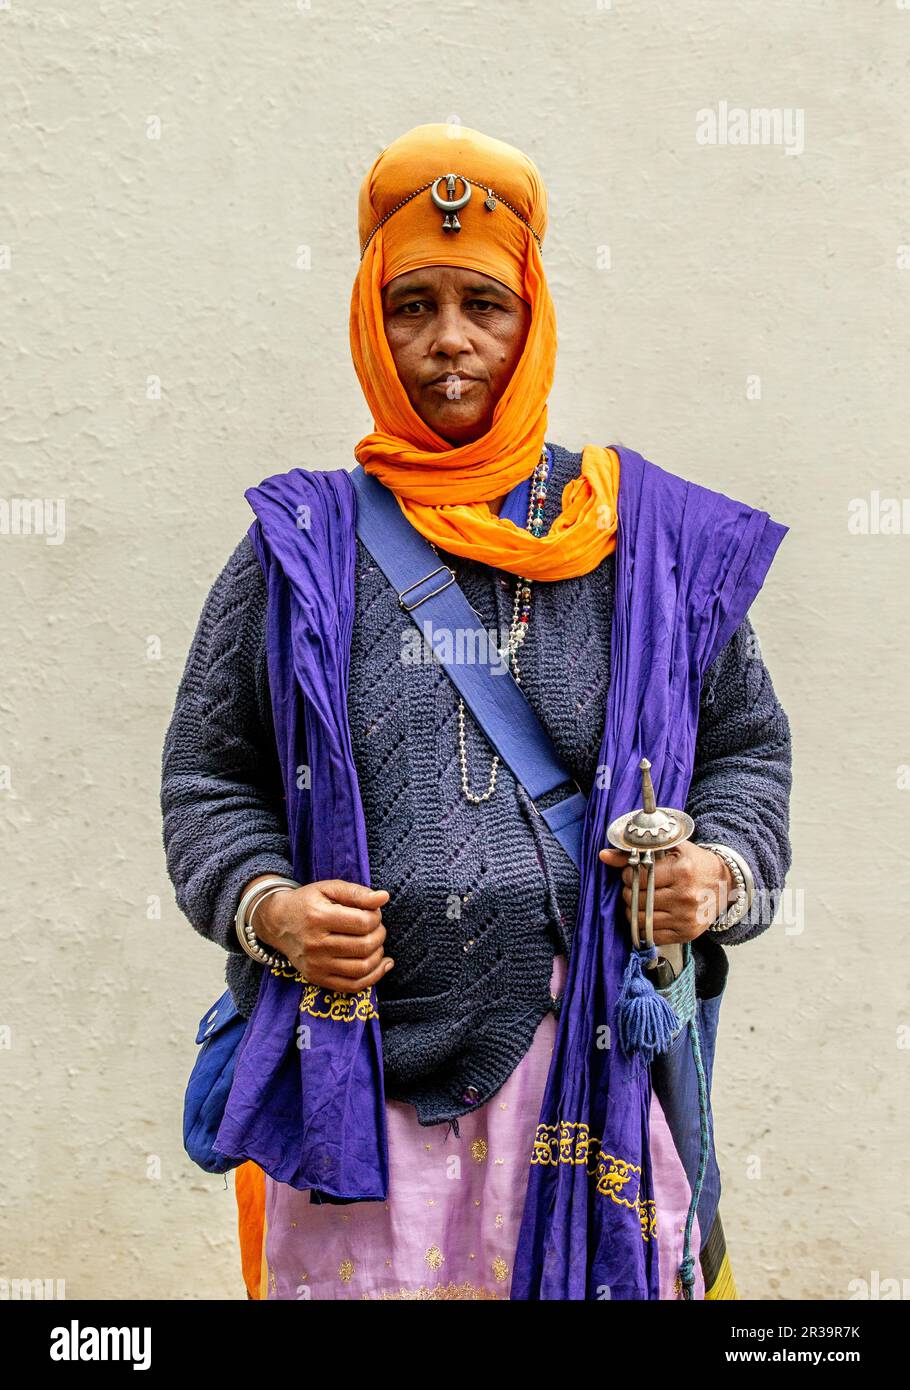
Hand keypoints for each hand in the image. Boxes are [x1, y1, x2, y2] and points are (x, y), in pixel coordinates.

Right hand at [249, 877, 392, 992]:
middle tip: (375, 927)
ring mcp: (316, 965)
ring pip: (362, 968)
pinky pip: (353, 986)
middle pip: (365, 946)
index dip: (376, 917)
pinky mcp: (317, 978)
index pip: (363, 923)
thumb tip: (384, 897)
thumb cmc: (307, 903)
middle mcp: (315, 944)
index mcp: (319, 917)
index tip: (372, 913)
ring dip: (378, 955)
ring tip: (375, 943)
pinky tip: (382, 965)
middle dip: (379, 935)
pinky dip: (373, 977)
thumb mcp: (329, 888)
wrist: (277, 923)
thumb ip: (357, 892)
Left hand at [598, 842, 733, 945]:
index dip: (628, 875)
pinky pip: (653, 935)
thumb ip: (635, 853)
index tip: (631, 873)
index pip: (639, 878)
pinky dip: (644, 926)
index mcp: (683, 871)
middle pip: (638, 900)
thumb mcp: (670, 849)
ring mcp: (687, 918)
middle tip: (632, 887)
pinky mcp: (687, 934)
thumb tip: (603, 856)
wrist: (725, 883)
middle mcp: (686, 897)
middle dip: (628, 893)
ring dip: (632, 911)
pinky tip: (647, 915)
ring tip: (637, 901)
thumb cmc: (694, 863)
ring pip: (642, 920)